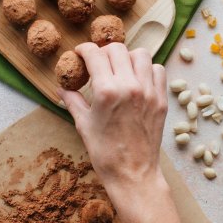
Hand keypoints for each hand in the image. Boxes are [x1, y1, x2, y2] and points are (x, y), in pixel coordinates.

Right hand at [59, 43, 167, 194]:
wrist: (133, 174)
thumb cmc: (105, 153)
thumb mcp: (83, 125)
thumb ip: (72, 101)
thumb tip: (61, 89)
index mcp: (106, 91)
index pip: (94, 54)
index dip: (84, 50)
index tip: (80, 54)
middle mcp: (129, 86)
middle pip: (116, 49)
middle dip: (103, 51)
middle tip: (98, 61)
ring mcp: (148, 92)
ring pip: (140, 55)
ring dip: (127, 57)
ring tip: (119, 68)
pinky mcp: (161, 100)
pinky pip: (157, 70)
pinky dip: (147, 69)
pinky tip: (137, 79)